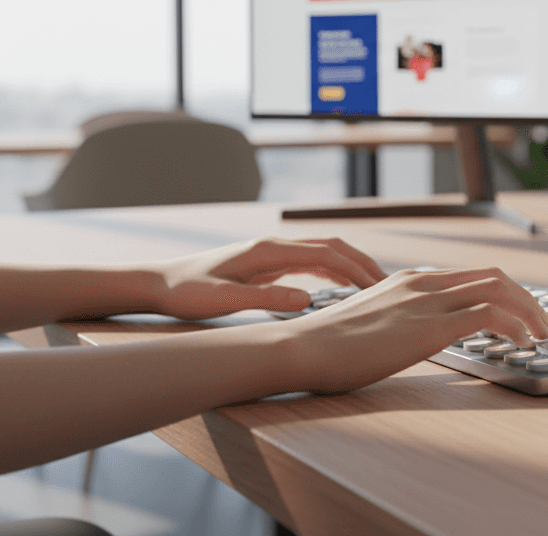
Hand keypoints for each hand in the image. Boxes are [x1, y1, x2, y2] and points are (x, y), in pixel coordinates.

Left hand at [144, 237, 388, 319]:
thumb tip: (308, 300)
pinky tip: (343, 289)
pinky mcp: (267, 264)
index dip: (356, 270)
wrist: (159, 283)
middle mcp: (274, 247)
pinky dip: (333, 273)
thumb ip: (266, 300)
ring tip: (374, 288)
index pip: (326, 254)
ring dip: (350, 267)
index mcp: (268, 251)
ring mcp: (271, 253)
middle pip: (332, 247)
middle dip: (362, 264)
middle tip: (389, 286)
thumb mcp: (223, 301)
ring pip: (323, 253)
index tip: (379, 288)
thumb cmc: (187, 292)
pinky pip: (310, 264)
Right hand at [280, 266, 547, 393]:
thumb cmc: (328, 346)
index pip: (473, 275)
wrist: (303, 348)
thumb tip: (418, 337)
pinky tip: (521, 344)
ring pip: (499, 289)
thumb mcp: (373, 324)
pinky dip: (515, 326)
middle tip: (543, 324)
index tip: (520, 314)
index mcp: (410, 279)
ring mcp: (428, 300)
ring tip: (541, 335)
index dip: (505, 292)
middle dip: (527, 299)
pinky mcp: (431, 325)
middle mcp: (423, 282)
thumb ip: (400, 321)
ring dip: (530, 312)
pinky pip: (489, 314)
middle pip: (495, 275)